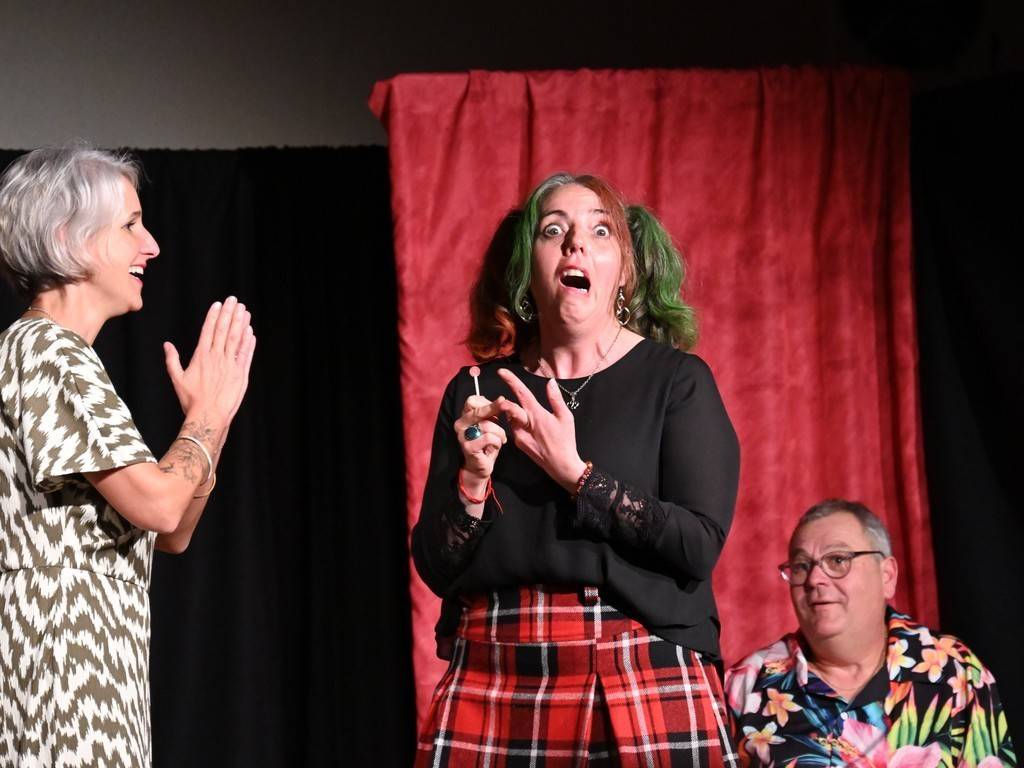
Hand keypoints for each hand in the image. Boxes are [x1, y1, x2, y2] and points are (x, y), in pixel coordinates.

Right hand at [163, 296, 256, 421]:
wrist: (209, 416)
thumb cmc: (191, 400)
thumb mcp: (177, 379)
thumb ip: (172, 360)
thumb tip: (167, 345)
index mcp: (201, 356)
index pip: (208, 331)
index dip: (214, 316)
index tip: (218, 304)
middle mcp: (217, 357)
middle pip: (224, 330)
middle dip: (229, 313)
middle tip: (234, 300)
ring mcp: (230, 365)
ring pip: (236, 339)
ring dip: (241, 323)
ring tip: (244, 310)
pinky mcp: (241, 374)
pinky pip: (246, 354)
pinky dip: (248, 342)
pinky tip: (250, 331)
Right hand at [453, 394, 506, 495]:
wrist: (479, 466)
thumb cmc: (486, 444)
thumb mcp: (489, 424)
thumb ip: (491, 413)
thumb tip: (501, 400)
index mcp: (464, 417)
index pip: (472, 400)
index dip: (487, 401)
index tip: (498, 406)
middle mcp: (460, 424)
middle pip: (478, 410)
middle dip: (494, 408)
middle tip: (505, 406)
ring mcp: (462, 436)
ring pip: (487, 425)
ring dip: (500, 433)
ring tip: (501, 439)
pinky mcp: (468, 447)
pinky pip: (489, 438)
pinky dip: (497, 442)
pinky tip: (496, 446)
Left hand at [495, 369, 586, 491]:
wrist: (561, 465)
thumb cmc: (566, 440)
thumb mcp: (565, 417)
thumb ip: (555, 399)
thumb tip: (551, 382)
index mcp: (537, 415)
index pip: (521, 394)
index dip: (511, 381)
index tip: (501, 371)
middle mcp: (524, 424)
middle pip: (509, 406)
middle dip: (505, 401)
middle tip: (504, 399)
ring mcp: (519, 435)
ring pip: (511, 417)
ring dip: (514, 413)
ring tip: (529, 417)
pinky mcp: (518, 443)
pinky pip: (514, 427)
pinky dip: (518, 423)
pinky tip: (530, 428)